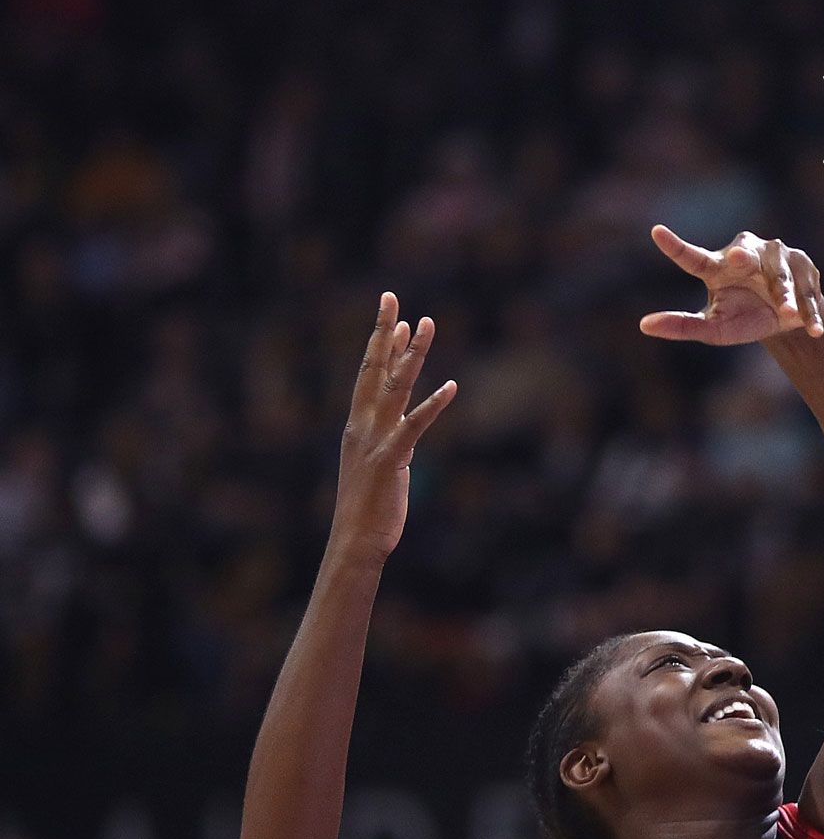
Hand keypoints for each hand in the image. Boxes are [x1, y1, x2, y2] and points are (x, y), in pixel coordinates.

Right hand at [332, 293, 456, 561]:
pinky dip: (433, 405)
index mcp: (357, 425)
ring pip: (395, 387)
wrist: (356, 541)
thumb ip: (390, 439)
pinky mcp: (392, 459)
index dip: (381, 343)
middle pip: (373, 368)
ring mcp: (375, 440)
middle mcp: (362, 425)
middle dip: (384, 331)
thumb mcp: (379, 463)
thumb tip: (402, 422)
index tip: (393, 315)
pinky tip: (451, 386)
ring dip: (411, 354)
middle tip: (392, 297)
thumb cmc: (369, 507)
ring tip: (426, 323)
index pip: (368, 374)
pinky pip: (415, 426)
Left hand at [638, 225, 823, 344]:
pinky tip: (811, 328)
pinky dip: (808, 310)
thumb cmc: (743, 318)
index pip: (693, 258)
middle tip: (739, 258)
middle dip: (744, 256)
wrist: (787, 320)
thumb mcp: (715, 329)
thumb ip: (684, 326)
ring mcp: (777, 256)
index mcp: (717, 267)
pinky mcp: (804, 266)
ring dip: (784, 296)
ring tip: (787, 314)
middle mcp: (745, 253)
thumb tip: (644, 325)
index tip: (656, 232)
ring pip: (780, 276)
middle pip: (744, 255)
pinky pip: (805, 290)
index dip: (675, 246)